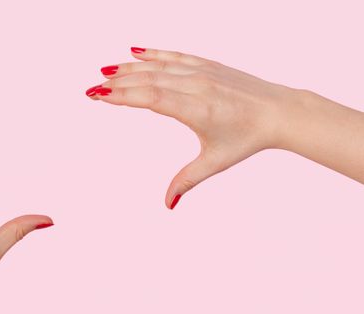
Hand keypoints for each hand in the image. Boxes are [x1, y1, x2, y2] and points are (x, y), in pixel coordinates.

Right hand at [86, 47, 307, 208]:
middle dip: (117, 83)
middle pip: (149, 80)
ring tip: (105, 71)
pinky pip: (175, 55)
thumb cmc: (248, 138)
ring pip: (159, 66)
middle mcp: (197, 86)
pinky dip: (153, 53)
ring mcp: (202, 72)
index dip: (123, 96)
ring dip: (129, 67)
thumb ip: (187, 180)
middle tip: (92, 88)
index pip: (152, 98)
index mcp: (197, 110)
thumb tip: (168, 205)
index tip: (99, 96)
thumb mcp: (215, 162)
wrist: (278, 112)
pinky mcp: (208, 65)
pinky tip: (135, 51)